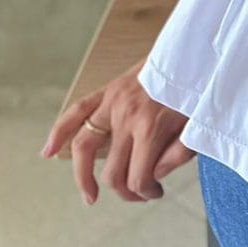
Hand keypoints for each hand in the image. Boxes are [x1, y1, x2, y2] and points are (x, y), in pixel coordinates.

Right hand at [39, 59, 195, 205]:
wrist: (194, 50)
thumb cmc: (199, 88)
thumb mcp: (199, 124)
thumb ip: (179, 154)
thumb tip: (154, 176)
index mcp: (151, 128)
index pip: (137, 178)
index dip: (146, 192)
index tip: (157, 192)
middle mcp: (126, 118)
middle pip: (113, 171)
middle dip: (126, 191)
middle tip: (140, 192)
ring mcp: (112, 103)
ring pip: (84, 149)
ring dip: (83, 177)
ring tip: (90, 196)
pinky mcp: (107, 90)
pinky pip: (76, 112)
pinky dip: (58, 133)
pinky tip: (48, 152)